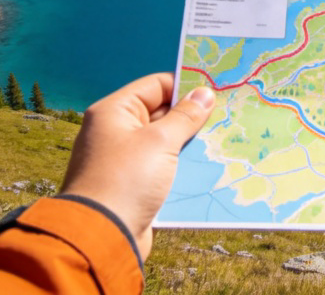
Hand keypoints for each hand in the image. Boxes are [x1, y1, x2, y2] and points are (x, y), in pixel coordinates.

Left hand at [60, 72, 214, 259]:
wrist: (101, 239)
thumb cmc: (127, 179)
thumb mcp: (160, 141)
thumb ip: (185, 116)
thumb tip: (205, 93)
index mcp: (115, 111)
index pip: (156, 86)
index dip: (185, 87)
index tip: (215, 92)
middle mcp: (116, 131)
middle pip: (160, 113)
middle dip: (190, 116)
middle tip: (223, 116)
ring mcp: (122, 160)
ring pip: (163, 142)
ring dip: (187, 143)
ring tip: (219, 140)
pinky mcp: (131, 185)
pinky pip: (160, 166)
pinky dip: (179, 165)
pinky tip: (204, 166)